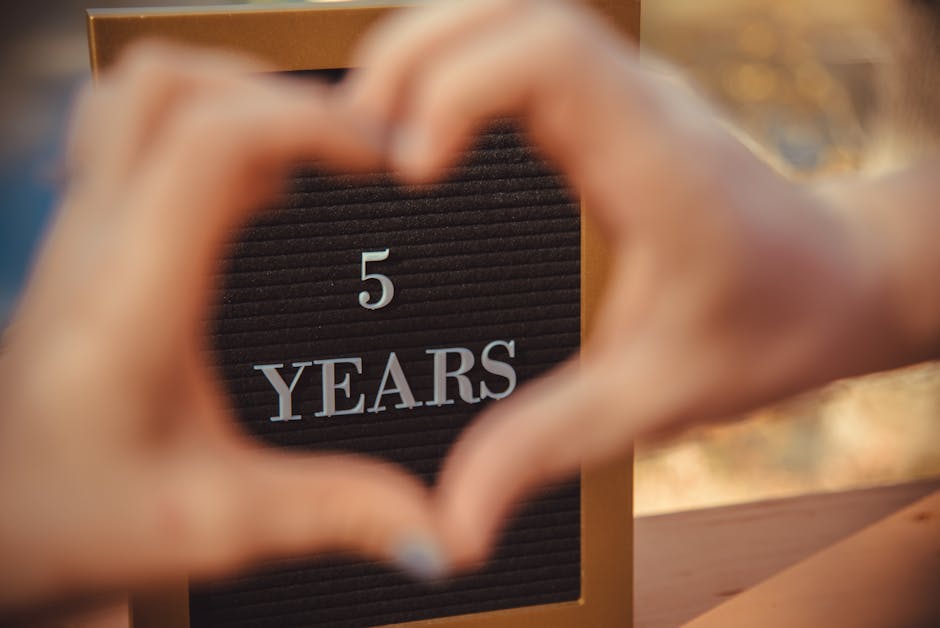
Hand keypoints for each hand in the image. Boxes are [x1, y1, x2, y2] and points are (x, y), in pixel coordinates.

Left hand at [0, 42, 441, 611]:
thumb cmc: (68, 518)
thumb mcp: (215, 523)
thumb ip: (333, 512)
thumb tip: (438, 530)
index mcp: (132, 297)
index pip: (211, 143)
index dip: (309, 123)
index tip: (381, 153)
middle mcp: (96, 245)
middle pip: (168, 87)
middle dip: (275, 93)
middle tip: (347, 144)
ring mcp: (80, 236)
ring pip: (137, 98)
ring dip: (229, 99)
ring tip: (303, 150)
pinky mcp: (83, 246)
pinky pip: (130, 138)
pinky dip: (201, 132)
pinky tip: (251, 190)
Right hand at [348, 0, 900, 566]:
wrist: (838, 280)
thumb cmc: (769, 327)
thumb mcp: (655, 396)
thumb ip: (548, 446)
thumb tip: (457, 520)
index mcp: (655, 163)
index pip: (546, 57)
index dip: (456, 91)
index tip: (411, 173)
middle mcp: (639, 104)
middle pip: (510, 11)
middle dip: (415, 58)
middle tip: (357, 143)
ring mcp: (626, 91)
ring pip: (510, 12)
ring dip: (430, 52)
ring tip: (374, 127)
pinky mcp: (612, 100)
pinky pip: (521, 45)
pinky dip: (457, 66)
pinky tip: (425, 123)